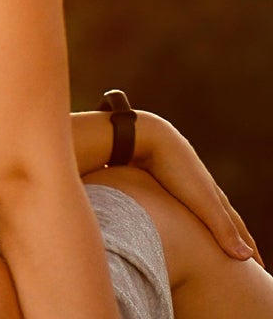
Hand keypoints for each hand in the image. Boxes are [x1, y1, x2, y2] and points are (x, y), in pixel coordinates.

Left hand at [130, 110, 261, 264]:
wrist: (144, 137)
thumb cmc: (174, 170)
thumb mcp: (202, 202)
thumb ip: (222, 228)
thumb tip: (246, 258)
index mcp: (213, 195)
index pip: (235, 226)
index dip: (247, 246)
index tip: (258, 265)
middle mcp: (200, 188)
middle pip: (221, 217)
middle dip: (233, 236)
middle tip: (243, 256)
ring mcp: (180, 183)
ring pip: (197, 210)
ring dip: (208, 226)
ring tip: (211, 239)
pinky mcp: (158, 181)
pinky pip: (173, 204)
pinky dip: (181, 216)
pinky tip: (174, 217)